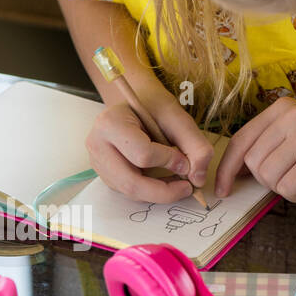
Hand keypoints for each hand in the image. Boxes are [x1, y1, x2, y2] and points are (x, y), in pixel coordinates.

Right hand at [86, 99, 213, 202]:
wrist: (135, 103)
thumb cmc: (153, 106)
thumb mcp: (177, 117)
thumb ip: (194, 145)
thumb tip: (198, 179)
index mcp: (110, 123)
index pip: (142, 154)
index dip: (169, 162)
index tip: (186, 162)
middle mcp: (97, 145)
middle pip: (131, 182)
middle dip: (163, 191)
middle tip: (187, 188)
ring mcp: (97, 162)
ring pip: (130, 191)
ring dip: (157, 193)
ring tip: (177, 183)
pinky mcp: (103, 174)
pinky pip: (128, 191)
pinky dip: (149, 191)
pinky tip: (162, 180)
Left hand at [214, 98, 295, 201]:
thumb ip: (268, 146)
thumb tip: (232, 172)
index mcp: (281, 108)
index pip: (240, 140)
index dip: (227, 168)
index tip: (222, 189)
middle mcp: (290, 116)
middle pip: (253, 163)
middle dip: (269, 179)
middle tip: (295, 174)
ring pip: (268, 177)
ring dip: (286, 186)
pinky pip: (287, 188)